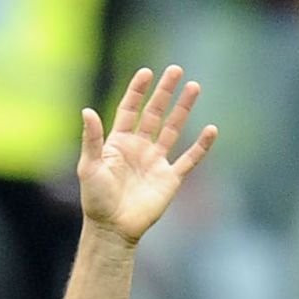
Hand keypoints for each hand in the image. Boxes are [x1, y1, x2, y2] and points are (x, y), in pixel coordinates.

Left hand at [78, 65, 218, 243]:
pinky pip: (189, 159)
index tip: (146, 72)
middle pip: (154, 114)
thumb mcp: (89, 167)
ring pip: (173, 129)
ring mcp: (156, 162)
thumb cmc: (96, 199)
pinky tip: (211, 129)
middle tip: (175, 70)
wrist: (112, 228)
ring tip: (194, 87)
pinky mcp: (170, 178)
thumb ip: (92, 139)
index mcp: (118, 144)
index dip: (137, 92)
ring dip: (183, 109)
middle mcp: (138, 148)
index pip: (128, 110)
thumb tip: (87, 110)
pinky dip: (200, 146)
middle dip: (164, 92)